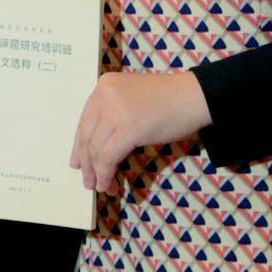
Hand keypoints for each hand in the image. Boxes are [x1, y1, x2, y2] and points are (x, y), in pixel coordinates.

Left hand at [70, 70, 206, 193]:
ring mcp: (115, 111)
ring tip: (100, 186)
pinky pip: (109, 157)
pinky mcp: (128, 129)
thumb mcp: (131, 98)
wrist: (194, 96)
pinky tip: (109, 184)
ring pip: (96, 149)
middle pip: (87, 136)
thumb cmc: (169, 100)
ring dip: (97, 172)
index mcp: (104, 85)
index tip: (77, 162)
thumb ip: (112, 114)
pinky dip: (106, 173)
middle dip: (86, 162)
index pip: (85, 120)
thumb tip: (96, 147)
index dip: (80, 145)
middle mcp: (104, 95)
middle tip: (87, 180)